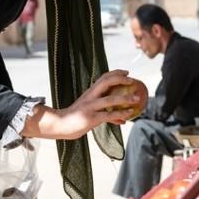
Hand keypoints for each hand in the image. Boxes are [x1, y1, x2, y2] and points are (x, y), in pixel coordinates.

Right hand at [21, 69, 141, 139]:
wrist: (61, 125)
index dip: (116, 73)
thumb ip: (106, 113)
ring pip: (110, 99)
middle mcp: (90, 96)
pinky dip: (120, 114)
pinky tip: (129, 114)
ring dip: (125, 98)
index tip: (127, 72)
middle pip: (106, 82)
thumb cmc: (77, 118)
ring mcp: (90, 107)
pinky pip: (109, 115)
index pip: (103, 77)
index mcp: (90, 92)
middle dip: (120, 79)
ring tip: (136, 98)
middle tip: (132, 81)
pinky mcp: (91, 118)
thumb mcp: (91, 111)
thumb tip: (122, 119)